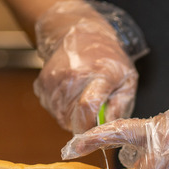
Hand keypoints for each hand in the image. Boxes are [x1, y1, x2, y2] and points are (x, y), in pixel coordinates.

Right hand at [34, 0, 143, 133]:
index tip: (95, 135)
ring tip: (84, 100)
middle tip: (95, 115)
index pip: (88, 106)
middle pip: (73, 118)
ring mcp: (54, 80)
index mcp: (99, 74)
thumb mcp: (127, 79)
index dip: (90, 127)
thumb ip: (121, 105)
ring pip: (61, 117)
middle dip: (85, 125)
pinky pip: (52, 110)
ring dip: (73, 118)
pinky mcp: (42, 84)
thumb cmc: (108, 58)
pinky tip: (72, 95)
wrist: (78, 33)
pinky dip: (62, 109)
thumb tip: (110, 129)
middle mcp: (72, 76)